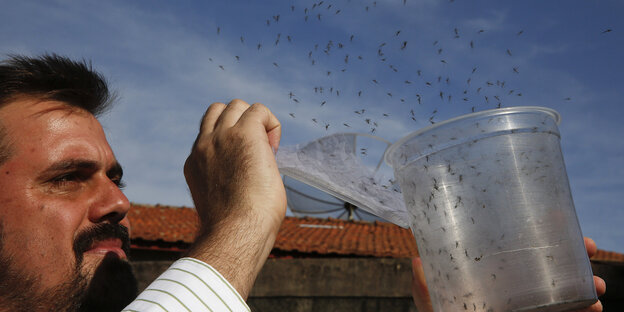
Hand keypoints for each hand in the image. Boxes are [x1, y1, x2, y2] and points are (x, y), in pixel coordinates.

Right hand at [183, 99, 285, 297]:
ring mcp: (220, 137)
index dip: (231, 142)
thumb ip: (227, 179)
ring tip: (267, 150)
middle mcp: (203, 146)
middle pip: (219, 111)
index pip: (210, 134)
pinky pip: (259, 110)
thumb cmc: (238, 229)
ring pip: (237, 105)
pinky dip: (271, 124)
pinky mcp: (243, 134)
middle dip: (240, 124)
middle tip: (258, 153)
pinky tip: (274, 149)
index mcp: (196, 162)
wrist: (236, 232)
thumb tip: (249, 176)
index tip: (246, 166)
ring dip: (256, 121)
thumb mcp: (223, 198)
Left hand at [411, 237, 606, 311]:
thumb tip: (415, 258)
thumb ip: (425, 286)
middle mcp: (516, 289)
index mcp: (493, 276)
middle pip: (548, 264)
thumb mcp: (434, 304)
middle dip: (573, 253)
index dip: (541, 232)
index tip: (559, 217)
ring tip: (597, 284)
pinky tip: (594, 307)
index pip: (519, 248)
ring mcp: (532, 305)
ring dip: (586, 282)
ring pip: (565, 289)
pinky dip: (585, 308)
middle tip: (588, 246)